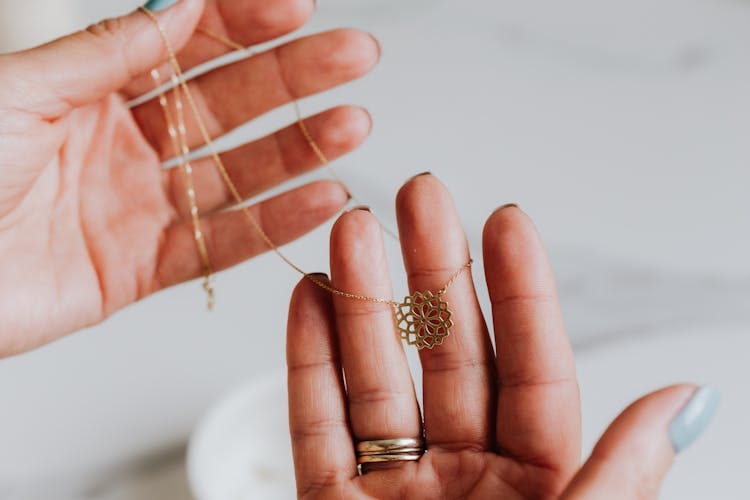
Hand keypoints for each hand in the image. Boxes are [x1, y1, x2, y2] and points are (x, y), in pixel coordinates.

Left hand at [0, 0, 378, 355]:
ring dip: (299, 147)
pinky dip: (275, 223)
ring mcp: (139, 206)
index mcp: (90, 92)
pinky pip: (220, 244)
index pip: (185, 44)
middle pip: (227, 103)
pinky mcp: (142, 268)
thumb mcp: (20, 92)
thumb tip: (179, 4)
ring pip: (236, 173)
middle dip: (293, 77)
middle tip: (350, 56)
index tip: (295, 6)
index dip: (242, 21)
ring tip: (350, 123)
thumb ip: (107, 54)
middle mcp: (125, 145)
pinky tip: (320, 198)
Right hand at [285, 174, 717, 498]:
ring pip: (376, 378)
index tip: (504, 217)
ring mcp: (394, 488)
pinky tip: (307, 296)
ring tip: (351, 230)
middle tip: (418, 197)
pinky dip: (306, 361)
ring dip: (359, 301)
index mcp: (542, 485)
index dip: (520, 291)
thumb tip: (685, 397)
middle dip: (430, 274)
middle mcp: (468, 476)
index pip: (534, 369)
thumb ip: (618, 480)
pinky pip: (315, 425)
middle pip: (450, 357)